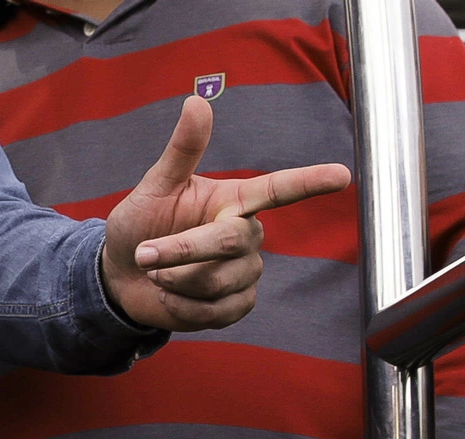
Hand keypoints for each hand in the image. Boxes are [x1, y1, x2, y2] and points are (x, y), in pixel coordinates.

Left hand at [102, 96, 351, 331]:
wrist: (121, 276)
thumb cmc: (140, 226)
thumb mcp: (155, 186)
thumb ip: (181, 150)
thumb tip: (197, 101)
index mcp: (234, 201)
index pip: (278, 190)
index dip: (310, 183)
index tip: (343, 175)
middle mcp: (247, 235)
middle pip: (231, 243)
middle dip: (182, 251)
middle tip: (145, 254)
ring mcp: (244, 273)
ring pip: (217, 282)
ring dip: (173, 281)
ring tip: (157, 274)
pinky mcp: (235, 305)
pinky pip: (212, 312)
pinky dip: (178, 308)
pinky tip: (168, 298)